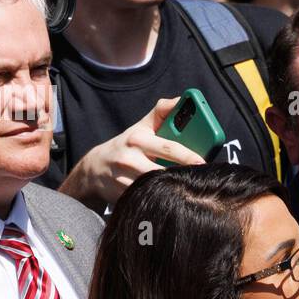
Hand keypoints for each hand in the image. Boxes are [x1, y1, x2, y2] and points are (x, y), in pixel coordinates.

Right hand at [58, 97, 202, 209]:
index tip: (203, 162)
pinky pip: (146, 199)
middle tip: (199, 180)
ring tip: (187, 190)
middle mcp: (129, 158)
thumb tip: (182, 99)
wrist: (95, 168)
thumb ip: (162, 112)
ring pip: (156, 187)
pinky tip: (169, 198)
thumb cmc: (127, 145)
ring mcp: (124, 179)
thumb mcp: (141, 126)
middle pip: (163, 171)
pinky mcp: (122, 195)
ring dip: (172, 189)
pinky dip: (159, 199)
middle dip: (182, 176)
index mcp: (137, 139)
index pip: (168, 147)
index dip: (188, 155)